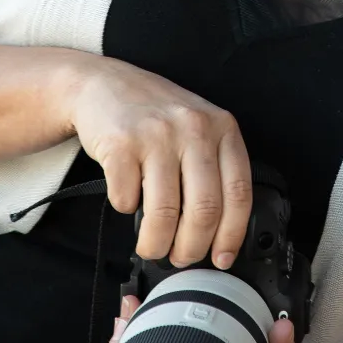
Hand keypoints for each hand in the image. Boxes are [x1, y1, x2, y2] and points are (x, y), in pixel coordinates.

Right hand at [58, 55, 252, 265]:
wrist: (103, 84)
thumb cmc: (155, 114)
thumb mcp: (199, 128)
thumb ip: (214, 167)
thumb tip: (220, 233)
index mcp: (222, 127)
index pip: (239, 193)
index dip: (231, 235)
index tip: (222, 258)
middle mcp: (193, 128)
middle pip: (204, 211)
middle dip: (191, 248)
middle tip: (180, 257)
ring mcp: (156, 135)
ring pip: (164, 213)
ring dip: (156, 243)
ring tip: (152, 246)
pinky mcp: (120, 144)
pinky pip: (126, 200)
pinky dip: (125, 209)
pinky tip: (127, 198)